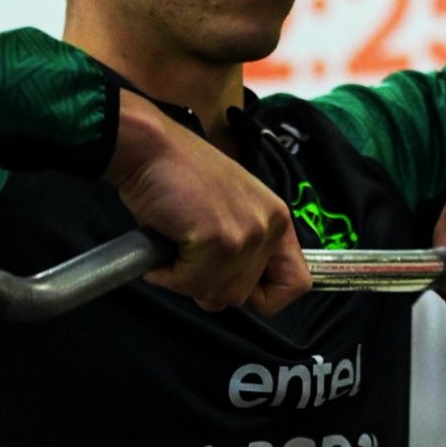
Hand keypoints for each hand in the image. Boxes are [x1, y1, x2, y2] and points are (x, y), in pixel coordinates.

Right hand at [104, 92, 311, 314]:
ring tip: (171, 245)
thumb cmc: (178, 175)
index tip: (232, 284)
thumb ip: (238, 249)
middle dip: (206, 284)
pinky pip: (189, 282)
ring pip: (216, 293)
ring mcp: (247, 233)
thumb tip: (219, 298)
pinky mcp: (219, 239)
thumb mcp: (228, 209)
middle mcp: (270, 226)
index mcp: (277, 219)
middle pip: (243, 295)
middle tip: (184, 256)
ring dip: (184, 279)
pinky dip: (167, 273)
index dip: (264, 297)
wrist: (150, 148)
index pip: (295, 283)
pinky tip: (161, 244)